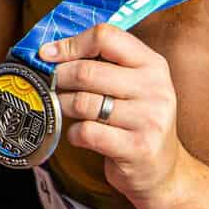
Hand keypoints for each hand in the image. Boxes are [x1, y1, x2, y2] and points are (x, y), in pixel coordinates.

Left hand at [39, 24, 181, 199]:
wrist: (162, 171)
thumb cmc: (136, 122)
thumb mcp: (132, 85)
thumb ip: (103, 64)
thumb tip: (51, 51)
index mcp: (153, 64)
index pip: (107, 37)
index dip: (71, 44)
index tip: (47, 54)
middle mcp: (156, 88)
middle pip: (88, 71)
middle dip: (59, 78)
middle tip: (50, 85)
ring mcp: (150, 119)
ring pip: (83, 103)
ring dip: (63, 106)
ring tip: (63, 109)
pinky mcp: (138, 148)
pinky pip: (88, 132)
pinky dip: (73, 134)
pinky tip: (78, 135)